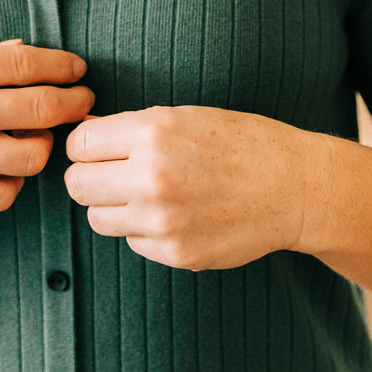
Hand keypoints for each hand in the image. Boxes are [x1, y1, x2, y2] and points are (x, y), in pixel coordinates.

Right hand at [0, 39, 93, 211]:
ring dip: (44, 145)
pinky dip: (14, 183)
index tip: (77, 70)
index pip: (28, 63)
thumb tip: (22, 53)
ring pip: (33, 155)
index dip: (63, 66)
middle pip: (44, 108)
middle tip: (84, 102)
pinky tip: (6, 170)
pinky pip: (6, 193)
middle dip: (75, 104)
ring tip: (38, 138)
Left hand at [64, 105, 310, 269]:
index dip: (86, 145)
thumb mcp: (185, 117)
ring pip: (98, 218)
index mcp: (152, 133)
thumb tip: (81, 136)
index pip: (78, 144)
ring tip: (147, 194)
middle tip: (113, 174)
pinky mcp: (175, 253)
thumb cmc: (241, 143)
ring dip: (113, 206)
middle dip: (90, 177)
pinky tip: (177, 214)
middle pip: (77, 184)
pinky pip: (133, 241)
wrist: (294, 187)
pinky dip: (144, 230)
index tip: (99, 148)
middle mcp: (151, 178)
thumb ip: (130, 129)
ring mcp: (162, 221)